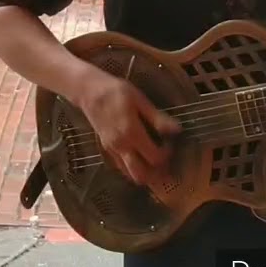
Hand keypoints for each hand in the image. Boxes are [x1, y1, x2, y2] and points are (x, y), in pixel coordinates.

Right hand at [76, 68, 179, 185]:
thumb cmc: (116, 92)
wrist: (88, 91)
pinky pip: (121, 167)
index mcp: (132, 134)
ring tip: (155, 166)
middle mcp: (121, 146)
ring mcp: (112, 149)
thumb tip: (177, 129)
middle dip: (156, 175)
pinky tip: (139, 159)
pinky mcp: (106, 148)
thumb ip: (157, 118)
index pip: (155, 158)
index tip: (170, 144)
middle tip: (166, 165)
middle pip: (141, 175)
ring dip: (144, 174)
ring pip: (129, 174)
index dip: (167, 155)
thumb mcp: (139, 100)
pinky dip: (132, 168)